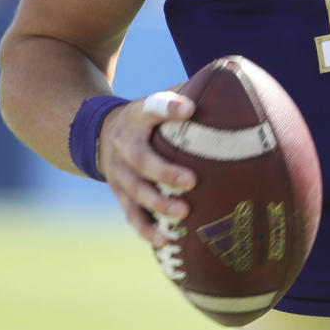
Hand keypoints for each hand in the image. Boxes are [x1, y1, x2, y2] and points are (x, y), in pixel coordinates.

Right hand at [96, 89, 196, 242]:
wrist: (98, 133)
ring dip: (158, 204)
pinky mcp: (118, 193)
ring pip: (135, 191)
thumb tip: (232, 88)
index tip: (190, 108)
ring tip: (184, 214)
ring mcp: (118, 171)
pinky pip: (131, 214)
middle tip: (192, 181)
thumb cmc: (148, 117)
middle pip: (141, 159)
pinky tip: (166, 241)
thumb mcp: (157, 100)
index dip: (168, 107)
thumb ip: (186, 95)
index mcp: (138, 116)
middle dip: (165, 171)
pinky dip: (147, 229)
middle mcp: (124, 143)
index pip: (151, 107)